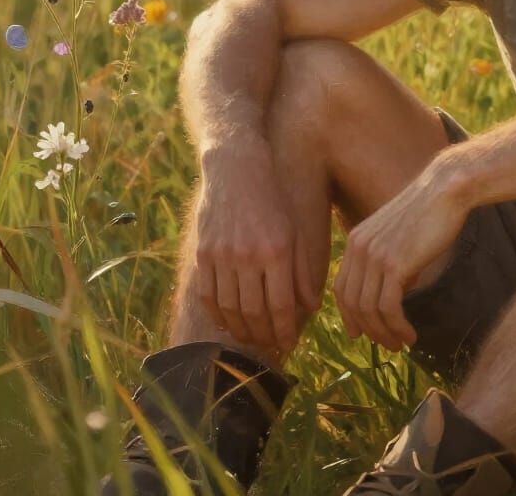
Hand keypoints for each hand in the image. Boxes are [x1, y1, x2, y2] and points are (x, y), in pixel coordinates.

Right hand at [195, 151, 321, 354]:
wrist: (236, 170)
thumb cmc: (274, 200)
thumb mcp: (296, 230)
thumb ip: (303, 270)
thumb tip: (312, 307)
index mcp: (277, 250)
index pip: (282, 305)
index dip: (286, 330)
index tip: (291, 344)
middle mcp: (249, 255)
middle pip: (254, 312)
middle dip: (265, 336)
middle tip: (272, 346)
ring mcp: (222, 256)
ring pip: (230, 309)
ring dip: (241, 331)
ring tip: (252, 339)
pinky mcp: (203, 254)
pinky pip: (208, 296)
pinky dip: (218, 316)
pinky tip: (228, 323)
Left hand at [333, 167, 467, 351]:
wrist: (446, 190)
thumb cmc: (429, 212)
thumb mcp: (398, 237)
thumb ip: (390, 263)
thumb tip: (396, 294)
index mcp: (356, 240)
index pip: (342, 287)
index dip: (348, 315)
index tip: (360, 333)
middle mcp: (359, 249)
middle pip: (352, 303)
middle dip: (368, 330)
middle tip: (387, 345)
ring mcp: (375, 257)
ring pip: (369, 310)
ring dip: (385, 334)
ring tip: (402, 343)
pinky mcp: (394, 264)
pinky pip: (388, 308)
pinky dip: (397, 327)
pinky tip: (411, 335)